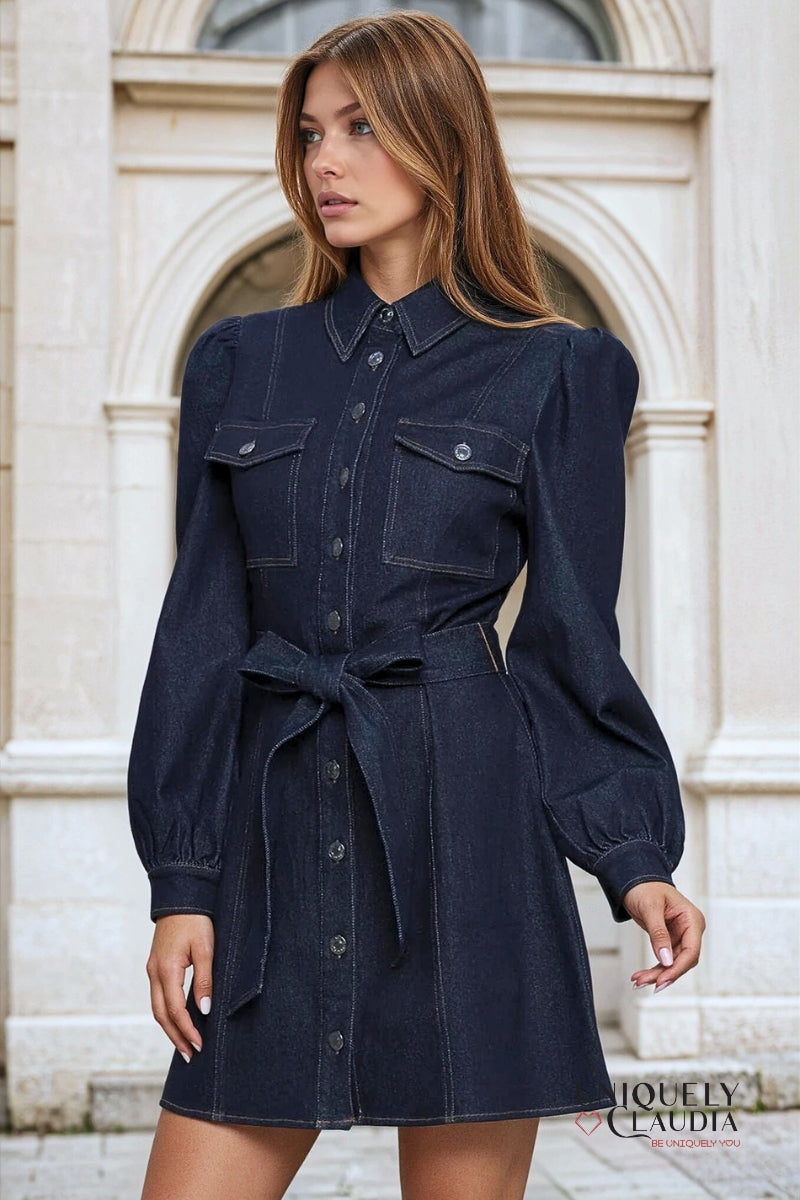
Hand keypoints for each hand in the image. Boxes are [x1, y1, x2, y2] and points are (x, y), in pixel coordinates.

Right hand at [146, 913, 214, 1061]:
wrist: (180, 896)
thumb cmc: (196, 920)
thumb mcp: (206, 948)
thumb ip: (204, 979)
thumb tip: (203, 1010)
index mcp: (166, 970)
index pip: (175, 1011)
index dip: (187, 1031)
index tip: (200, 1046)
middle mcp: (154, 973)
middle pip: (161, 1015)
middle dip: (175, 1037)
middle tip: (190, 1055)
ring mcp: (152, 970)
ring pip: (157, 1007)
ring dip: (170, 1028)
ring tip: (184, 1044)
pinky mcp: (156, 966)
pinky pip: (158, 997)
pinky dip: (167, 1013)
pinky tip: (178, 1020)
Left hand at [623, 881, 705, 993]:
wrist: (636, 880)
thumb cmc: (645, 888)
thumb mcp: (650, 908)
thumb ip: (659, 934)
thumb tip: (666, 960)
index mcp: (692, 919)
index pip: (691, 951)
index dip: (678, 968)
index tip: (662, 980)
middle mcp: (690, 929)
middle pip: (683, 960)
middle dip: (664, 973)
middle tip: (644, 983)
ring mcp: (681, 936)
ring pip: (673, 963)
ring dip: (656, 974)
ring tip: (637, 981)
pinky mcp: (671, 941)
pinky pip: (665, 959)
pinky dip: (654, 968)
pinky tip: (640, 976)